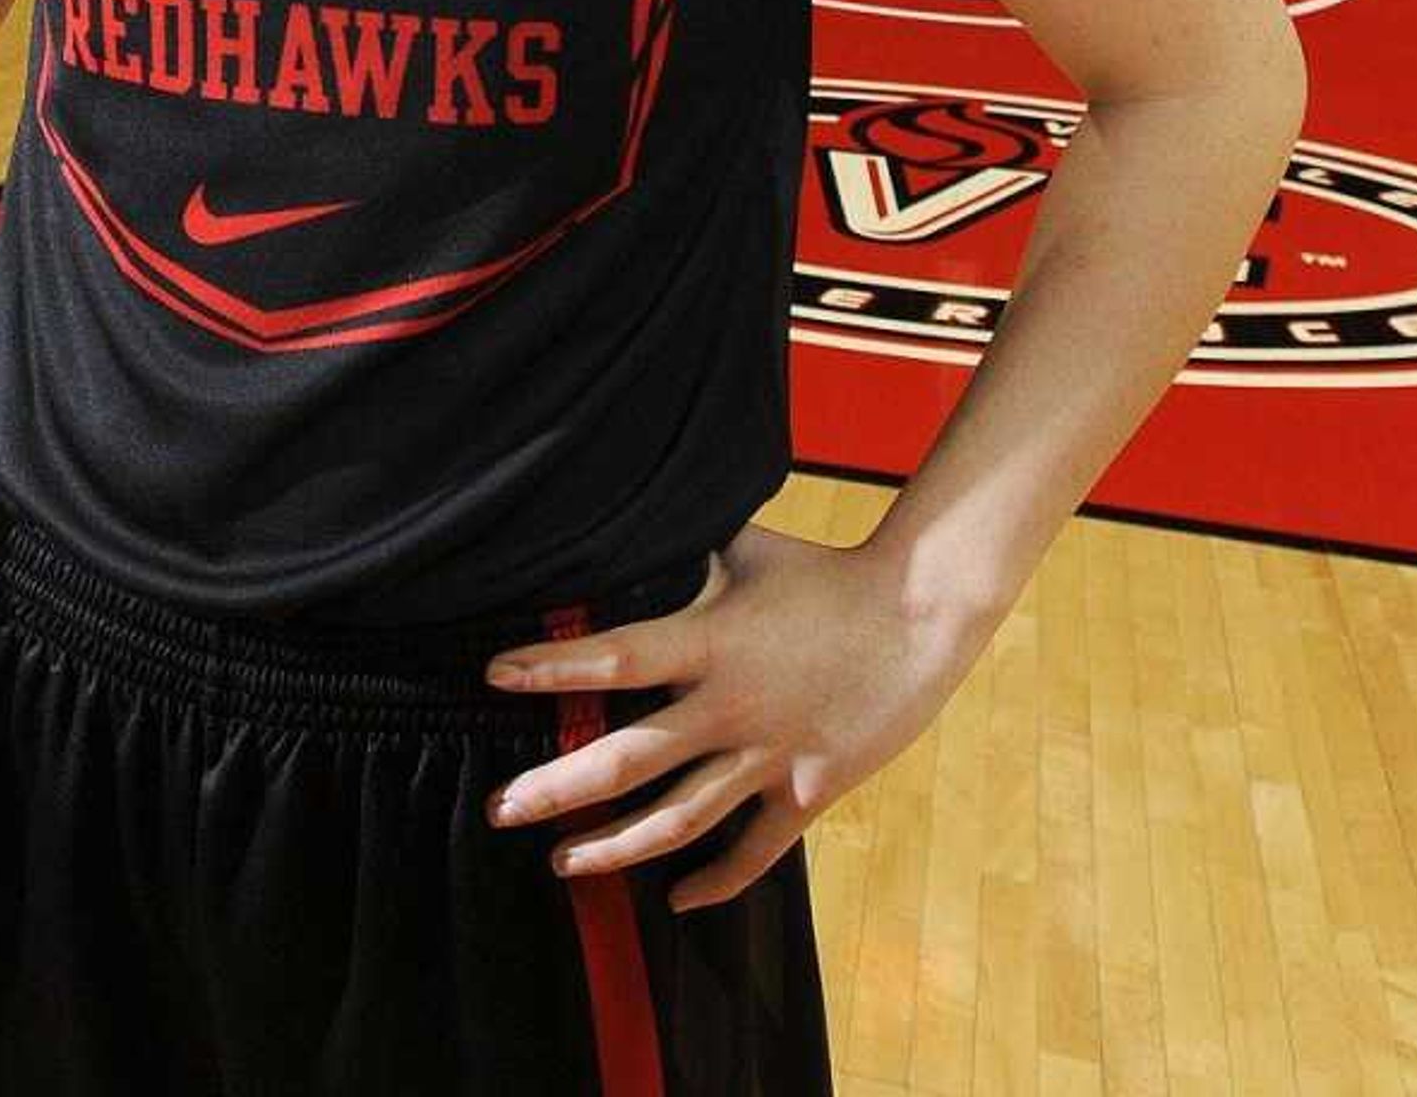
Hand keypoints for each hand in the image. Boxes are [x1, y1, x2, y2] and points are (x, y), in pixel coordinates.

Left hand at [480, 523, 988, 913]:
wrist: (921, 614)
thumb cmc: (827, 572)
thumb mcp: (746, 547)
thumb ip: (683, 548)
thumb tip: (625, 518)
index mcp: (712, 640)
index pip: (617, 656)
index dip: (553, 667)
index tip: (495, 676)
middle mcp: (732, 706)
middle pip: (628, 759)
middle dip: (557, 789)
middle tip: (503, 808)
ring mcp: (770, 754)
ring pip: (679, 819)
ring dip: (616, 847)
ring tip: (564, 862)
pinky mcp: (807, 790)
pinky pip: (753, 851)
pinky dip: (713, 881)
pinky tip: (675, 899)